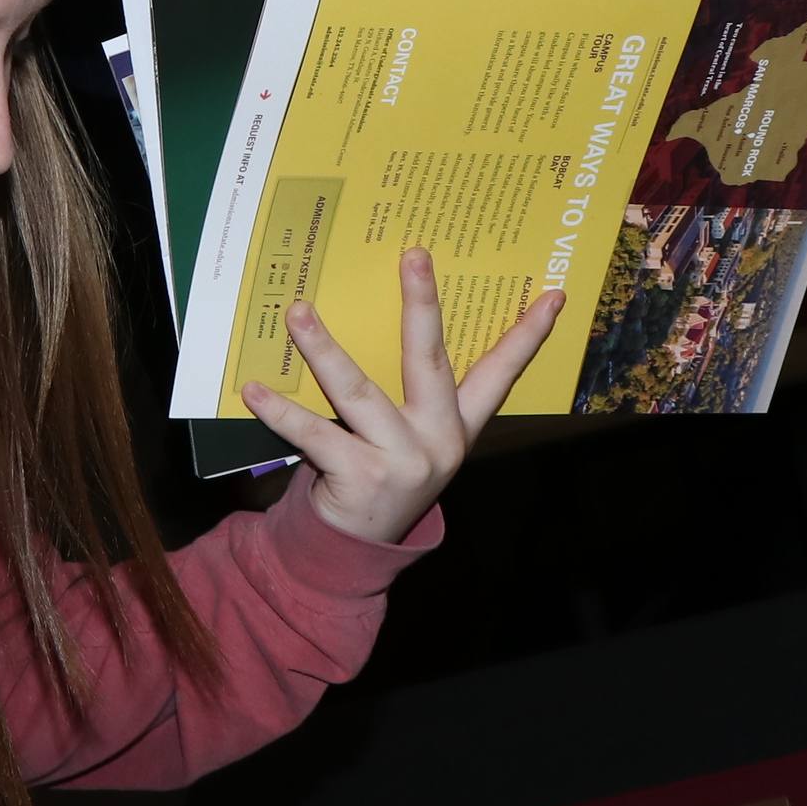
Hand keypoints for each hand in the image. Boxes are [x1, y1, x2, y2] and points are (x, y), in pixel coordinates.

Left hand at [238, 247, 562, 544]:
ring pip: (357, 390)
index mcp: (458, 426)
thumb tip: (366, 317)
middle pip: (430, 361)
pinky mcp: (360, 478)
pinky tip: (253, 387)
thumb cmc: (380, 474)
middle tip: (413, 255)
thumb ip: (406, 392)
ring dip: (324, 348)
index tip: (553, 295)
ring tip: (299, 311)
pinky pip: (313, 434)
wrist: (356, 550)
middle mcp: (437, 440)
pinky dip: (279, 410)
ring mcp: (400, 460)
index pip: (501, 374)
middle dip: (422, 305)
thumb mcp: (410, 437)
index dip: (527, 336)